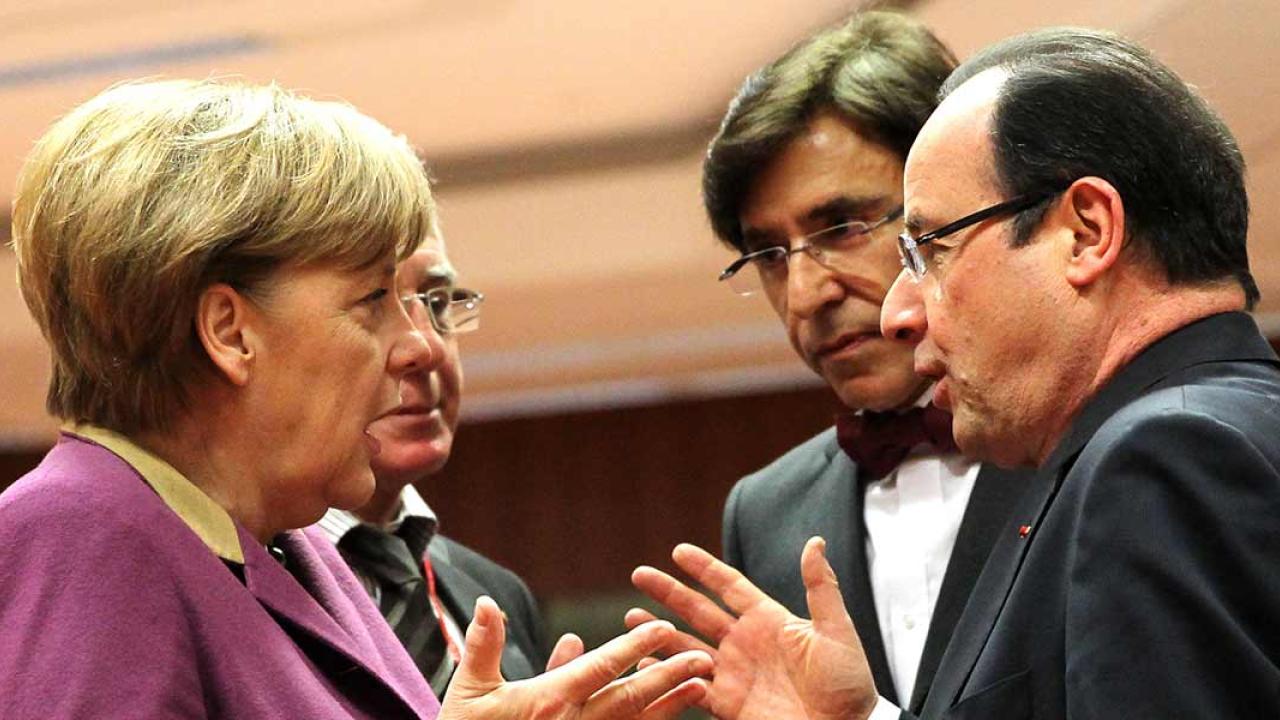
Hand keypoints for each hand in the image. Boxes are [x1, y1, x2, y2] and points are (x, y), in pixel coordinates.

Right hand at [438, 596, 711, 719]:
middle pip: (629, 699)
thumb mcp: (469, 691)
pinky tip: (672, 719)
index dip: (632, 648)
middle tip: (703, 657)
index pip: (599, 670)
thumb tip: (487, 602)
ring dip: (670, 705)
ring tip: (702, 686)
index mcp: (547, 702)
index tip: (662, 629)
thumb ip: (484, 645)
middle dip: (668, 676)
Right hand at [629, 537, 876, 719]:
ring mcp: (734, 673)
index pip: (729, 586)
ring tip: (631, 618)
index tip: (678, 551)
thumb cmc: (848, 682)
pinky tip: (644, 663)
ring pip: (686, 646)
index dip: (704, 568)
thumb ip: (820, 587)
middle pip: (698, 611)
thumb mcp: (836, 630)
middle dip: (669, 593)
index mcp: (768, 620)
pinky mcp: (728, 704)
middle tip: (640, 575)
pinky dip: (666, 675)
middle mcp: (745, 643)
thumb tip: (814, 542)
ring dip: (659, 632)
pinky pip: (690, 686)